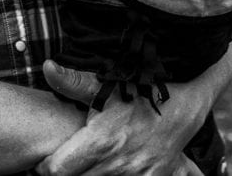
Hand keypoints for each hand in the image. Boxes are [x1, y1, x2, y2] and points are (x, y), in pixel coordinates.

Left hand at [37, 61, 207, 175]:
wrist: (184, 105)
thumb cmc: (140, 93)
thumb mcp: (107, 85)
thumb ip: (73, 82)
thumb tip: (47, 67)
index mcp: (99, 140)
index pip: (58, 169)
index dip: (47, 167)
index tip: (47, 162)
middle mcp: (116, 163)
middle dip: (68, 173)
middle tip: (67, 162)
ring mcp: (135, 175)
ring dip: (89, 175)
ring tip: (87, 164)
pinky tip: (109, 169)